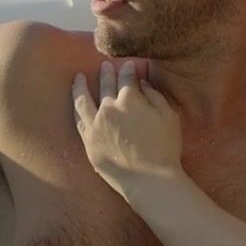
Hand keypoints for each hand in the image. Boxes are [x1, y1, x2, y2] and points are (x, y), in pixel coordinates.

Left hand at [73, 60, 183, 199]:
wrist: (149, 180)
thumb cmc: (164, 148)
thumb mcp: (169, 116)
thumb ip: (155, 95)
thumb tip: (142, 82)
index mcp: (130, 99)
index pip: (127, 77)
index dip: (128, 69)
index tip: (128, 65)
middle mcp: (108, 108)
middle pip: (105, 84)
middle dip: (106, 72)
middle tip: (105, 65)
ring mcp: (95, 125)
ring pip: (83, 99)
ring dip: (80, 85)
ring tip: (78, 77)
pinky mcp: (88, 142)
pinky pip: (79, 120)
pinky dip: (76, 108)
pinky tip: (76, 103)